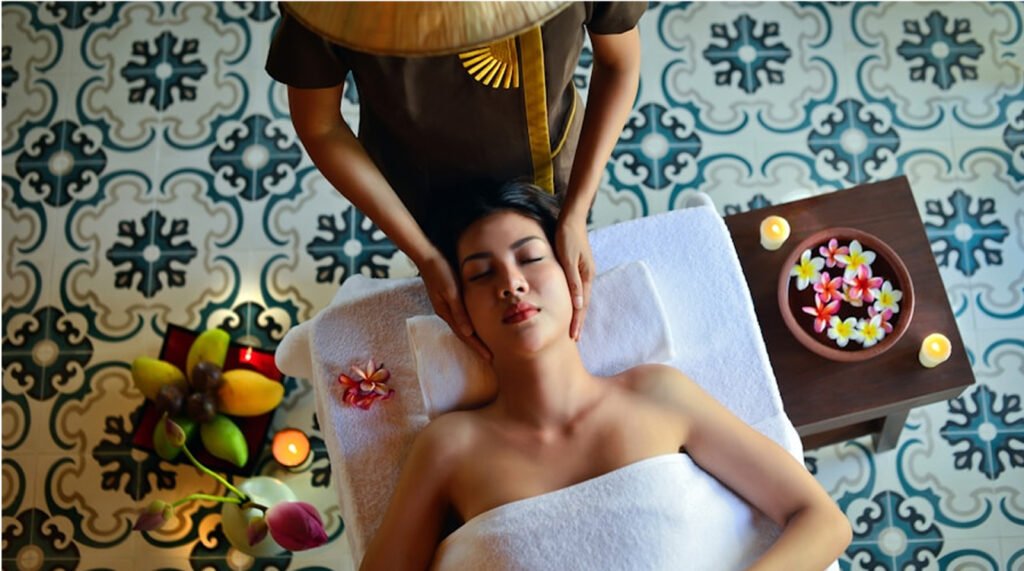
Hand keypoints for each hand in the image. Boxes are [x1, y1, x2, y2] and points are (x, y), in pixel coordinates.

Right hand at [417, 253, 490, 359]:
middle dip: (476, 346)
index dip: (477, 346)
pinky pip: (461, 317)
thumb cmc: (440, 271)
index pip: (465, 335)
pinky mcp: (449, 299)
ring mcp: (446, 306)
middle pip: (463, 334)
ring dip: (473, 337)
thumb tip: (468, 333)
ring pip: (462, 327)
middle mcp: (446, 312)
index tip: (489, 357)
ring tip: (485, 346)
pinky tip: (475, 327)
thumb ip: (459, 311)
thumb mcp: (451, 291)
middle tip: (491, 357)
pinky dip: (470, 325)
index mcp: (446, 312)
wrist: (428, 256)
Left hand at [555, 218, 593, 341]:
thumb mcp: (568, 259)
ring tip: (572, 328)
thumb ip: (573, 281)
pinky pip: (576, 290)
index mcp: (586, 276)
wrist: (570, 218)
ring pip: (580, 298)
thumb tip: (578, 304)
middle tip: (574, 339)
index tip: (574, 337)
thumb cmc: (567, 236)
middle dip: (578, 322)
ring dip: (576, 313)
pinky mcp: (577, 267)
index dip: (578, 322)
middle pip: (583, 304)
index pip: (582, 305)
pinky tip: (570, 306)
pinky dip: (574, 301)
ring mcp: (583, 272)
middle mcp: (587, 276)